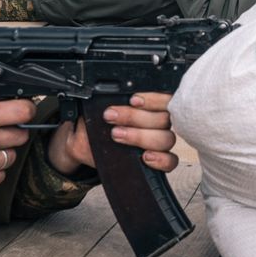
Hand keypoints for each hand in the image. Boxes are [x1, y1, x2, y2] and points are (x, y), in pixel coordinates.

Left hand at [47, 93, 177, 174]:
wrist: (84, 143)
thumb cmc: (95, 122)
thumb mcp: (99, 107)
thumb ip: (109, 100)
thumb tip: (111, 96)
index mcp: (150, 105)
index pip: (165, 99)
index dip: (153, 99)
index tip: (132, 100)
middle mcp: (158, 123)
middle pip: (164, 119)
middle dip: (135, 117)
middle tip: (111, 117)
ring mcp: (158, 142)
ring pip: (166, 138)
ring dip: (141, 136)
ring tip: (117, 135)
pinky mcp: (158, 161)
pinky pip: (171, 161)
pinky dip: (160, 159)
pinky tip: (145, 157)